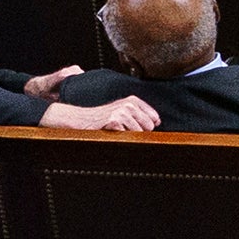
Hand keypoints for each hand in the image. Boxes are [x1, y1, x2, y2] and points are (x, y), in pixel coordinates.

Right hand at [43, 94, 160, 133]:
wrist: (80, 119)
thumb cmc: (101, 118)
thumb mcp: (121, 111)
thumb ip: (140, 114)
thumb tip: (158, 122)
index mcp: (133, 100)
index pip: (154, 118)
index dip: (147, 126)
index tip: (136, 128)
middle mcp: (129, 104)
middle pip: (149, 127)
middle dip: (139, 132)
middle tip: (123, 130)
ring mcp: (122, 111)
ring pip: (140, 133)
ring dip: (129, 136)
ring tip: (116, 131)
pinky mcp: (115, 120)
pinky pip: (128, 136)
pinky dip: (121, 138)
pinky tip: (111, 133)